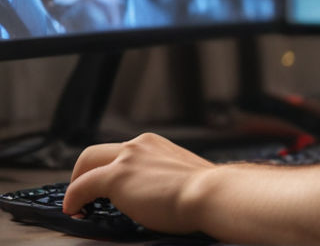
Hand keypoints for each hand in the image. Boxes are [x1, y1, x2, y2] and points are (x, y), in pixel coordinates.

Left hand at [63, 132, 213, 234]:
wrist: (210, 193)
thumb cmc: (206, 191)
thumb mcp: (184, 176)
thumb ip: (167, 177)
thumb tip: (166, 193)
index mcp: (156, 145)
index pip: (122, 152)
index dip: (110, 169)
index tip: (106, 185)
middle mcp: (140, 145)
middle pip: (97, 152)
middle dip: (85, 170)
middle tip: (83, 191)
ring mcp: (127, 159)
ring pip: (87, 162)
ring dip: (77, 182)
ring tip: (76, 203)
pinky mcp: (116, 177)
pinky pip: (81, 186)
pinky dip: (73, 198)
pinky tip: (73, 210)